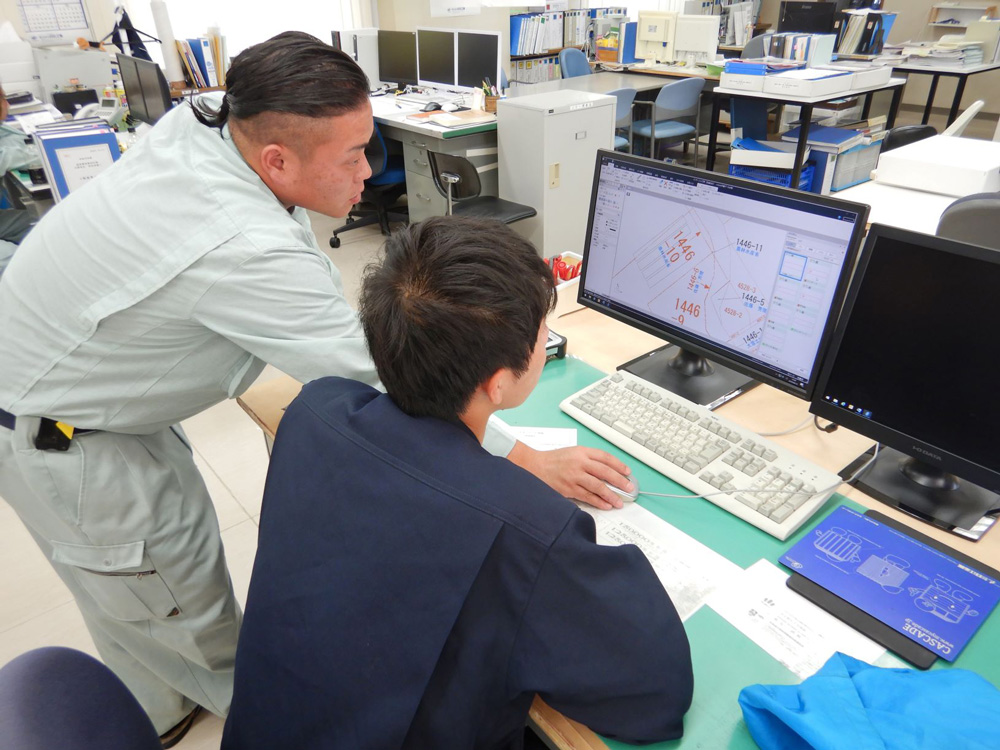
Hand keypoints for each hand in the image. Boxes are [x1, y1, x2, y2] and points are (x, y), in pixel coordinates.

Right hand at [507, 442, 632, 509]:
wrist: (535, 466)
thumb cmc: (554, 460)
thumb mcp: (573, 452)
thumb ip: (589, 459)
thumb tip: (608, 471)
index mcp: (581, 452)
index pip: (605, 457)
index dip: (618, 465)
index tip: (627, 472)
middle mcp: (579, 463)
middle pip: (605, 472)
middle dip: (620, 481)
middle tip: (629, 488)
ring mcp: (574, 476)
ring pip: (598, 486)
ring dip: (611, 495)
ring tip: (619, 501)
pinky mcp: (569, 489)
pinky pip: (588, 496)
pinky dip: (598, 501)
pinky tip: (606, 505)